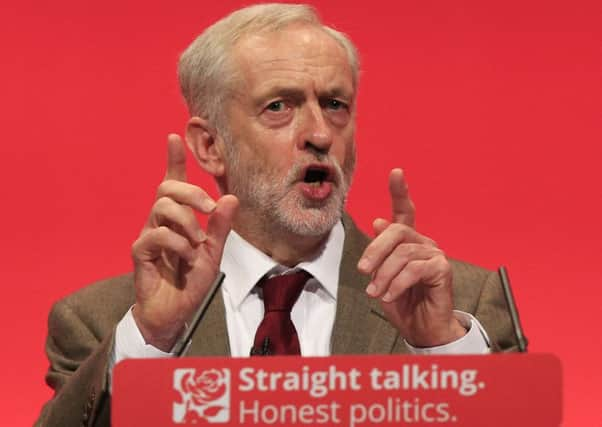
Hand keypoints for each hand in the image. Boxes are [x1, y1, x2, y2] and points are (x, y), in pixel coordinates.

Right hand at [131, 134, 237, 350]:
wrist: (175, 312)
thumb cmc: (190, 281)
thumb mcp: (213, 253)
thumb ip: (220, 227)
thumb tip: (230, 197)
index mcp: (178, 218)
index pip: (173, 182)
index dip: (173, 159)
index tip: (175, 136)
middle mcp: (160, 221)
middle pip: (167, 187)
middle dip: (192, 192)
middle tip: (210, 209)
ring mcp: (148, 235)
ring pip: (162, 206)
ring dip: (187, 222)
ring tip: (197, 244)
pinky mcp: (140, 252)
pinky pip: (156, 234)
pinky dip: (177, 243)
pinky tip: (186, 257)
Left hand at [357, 169, 464, 346]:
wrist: (419, 328)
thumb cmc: (401, 301)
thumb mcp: (381, 276)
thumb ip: (381, 251)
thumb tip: (378, 221)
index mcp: (408, 241)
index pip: (404, 211)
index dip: (400, 191)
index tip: (396, 172)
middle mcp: (423, 242)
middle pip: (396, 231)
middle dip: (375, 250)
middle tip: (363, 271)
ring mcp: (435, 254)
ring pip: (402, 253)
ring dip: (384, 275)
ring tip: (375, 293)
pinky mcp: (442, 269)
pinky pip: (414, 269)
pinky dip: (397, 284)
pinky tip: (389, 296)